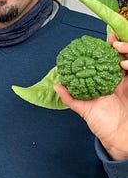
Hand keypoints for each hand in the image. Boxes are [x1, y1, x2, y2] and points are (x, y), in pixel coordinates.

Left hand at [55, 35, 127, 159]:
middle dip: (121, 47)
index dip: (109, 49)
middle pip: (123, 58)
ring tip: (119, 52)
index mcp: (107, 83)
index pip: (109, 61)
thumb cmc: (103, 125)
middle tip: (113, 42)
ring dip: (126, 53)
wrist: (118, 138)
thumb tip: (57, 86)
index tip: (107, 39)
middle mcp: (120, 81)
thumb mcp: (84, 110)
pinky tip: (125, 65)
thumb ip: (71, 98)